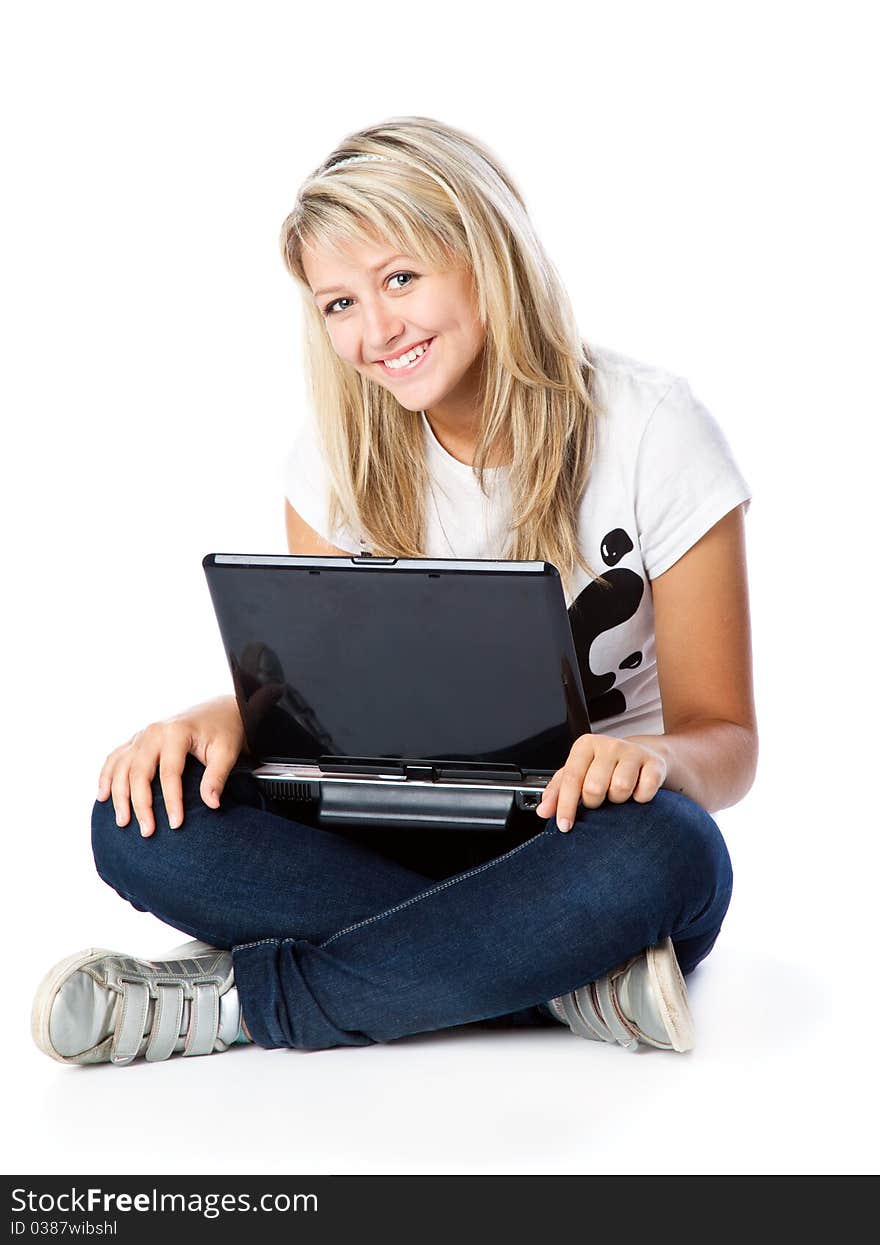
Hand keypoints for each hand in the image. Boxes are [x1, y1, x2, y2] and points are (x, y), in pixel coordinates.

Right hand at [96, 695, 245, 836]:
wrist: (218, 711)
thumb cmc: (224, 733)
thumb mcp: (227, 752)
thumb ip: (217, 777)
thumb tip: (211, 805)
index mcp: (176, 732)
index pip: (169, 773)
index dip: (171, 801)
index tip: (175, 825)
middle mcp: (154, 732)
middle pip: (139, 772)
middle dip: (140, 804)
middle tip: (146, 831)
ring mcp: (142, 735)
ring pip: (122, 767)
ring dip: (118, 795)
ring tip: (122, 822)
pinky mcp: (137, 740)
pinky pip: (115, 758)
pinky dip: (106, 776)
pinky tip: (103, 797)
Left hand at [534, 733, 666, 830]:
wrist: (641, 755)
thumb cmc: (604, 768)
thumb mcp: (578, 774)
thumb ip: (557, 791)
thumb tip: (543, 811)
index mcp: (585, 746)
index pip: (571, 779)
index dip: (566, 806)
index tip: (565, 826)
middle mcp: (609, 745)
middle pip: (594, 787)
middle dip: (595, 802)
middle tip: (600, 799)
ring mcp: (633, 752)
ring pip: (620, 789)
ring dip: (617, 800)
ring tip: (617, 793)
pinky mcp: (655, 764)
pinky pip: (644, 792)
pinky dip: (639, 799)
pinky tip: (636, 792)